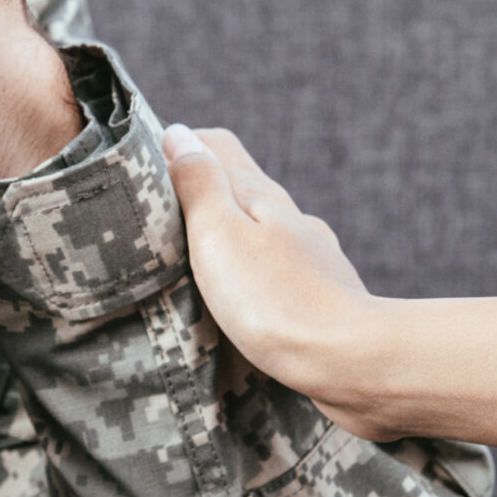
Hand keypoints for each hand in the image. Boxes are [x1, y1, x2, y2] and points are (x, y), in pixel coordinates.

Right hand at [164, 124, 496, 448]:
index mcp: (261, 196)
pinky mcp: (322, 295)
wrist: (351, 361)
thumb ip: (200, 184)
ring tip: (192, 259)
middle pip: (239, 186)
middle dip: (199, 191)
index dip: (180, 147)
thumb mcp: (220, 234)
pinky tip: (242, 295)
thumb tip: (179, 134)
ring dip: (227, 234)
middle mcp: (290, 218)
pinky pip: (277, 269)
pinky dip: (252, 270)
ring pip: (260, 230)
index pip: (216, 146)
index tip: (145, 171)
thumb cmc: (277, 300)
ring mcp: (310, 256)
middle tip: (157, 216)